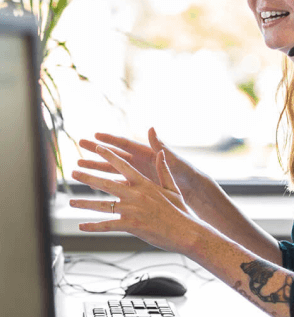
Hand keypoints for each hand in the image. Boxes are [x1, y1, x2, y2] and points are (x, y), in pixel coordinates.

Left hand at [70, 146, 198, 253]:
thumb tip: (161, 153)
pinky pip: (107, 225)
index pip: (123, 166)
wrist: (185, 231)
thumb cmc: (180, 210)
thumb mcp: (172, 187)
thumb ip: (163, 170)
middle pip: (107, 183)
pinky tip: (81, 226)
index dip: (109, 155)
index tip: (97, 147)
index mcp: (144, 183)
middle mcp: (136, 194)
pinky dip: (93, 226)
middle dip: (89, 176)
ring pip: (103, 205)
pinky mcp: (130, 225)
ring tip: (70, 202)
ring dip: (85, 204)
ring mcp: (132, 209)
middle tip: (74, 172)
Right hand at [77, 128, 199, 197]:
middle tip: (79, 144)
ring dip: (95, 168)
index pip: (124, 144)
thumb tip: (151, 128)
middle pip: (113, 155)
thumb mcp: (172, 159)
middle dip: (96, 150)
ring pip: (111, 170)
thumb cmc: (184, 172)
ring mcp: (136, 175)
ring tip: (78, 165)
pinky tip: (91, 185)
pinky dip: (104, 185)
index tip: (95, 134)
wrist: (191, 189)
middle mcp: (138, 162)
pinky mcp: (137, 187)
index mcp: (146, 153)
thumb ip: (160, 145)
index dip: (109, 140)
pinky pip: (116, 185)